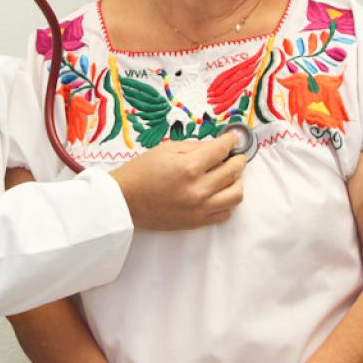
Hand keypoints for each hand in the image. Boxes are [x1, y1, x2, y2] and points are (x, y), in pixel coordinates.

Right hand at [110, 135, 245, 230]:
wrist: (124, 201)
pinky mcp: (196, 222)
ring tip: (226, 176)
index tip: (233, 140)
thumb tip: (218, 147)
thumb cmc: (141, 171)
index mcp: (189, 167)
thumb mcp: (167, 149)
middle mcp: (198, 189)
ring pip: (236, 195)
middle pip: (234, 172)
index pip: (222, 150)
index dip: (231, 142)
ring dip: (236, 182)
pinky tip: (218, 193)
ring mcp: (199, 209)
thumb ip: (196, 147)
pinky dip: (226, 201)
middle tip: (233, 155)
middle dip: (237, 159)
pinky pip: (225, 213)